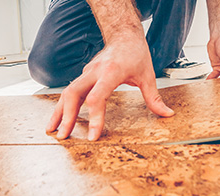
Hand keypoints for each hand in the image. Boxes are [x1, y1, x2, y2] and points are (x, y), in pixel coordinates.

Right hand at [46, 39, 174, 140]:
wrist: (124, 35)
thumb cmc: (136, 53)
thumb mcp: (148, 75)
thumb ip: (155, 98)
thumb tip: (167, 114)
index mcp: (111, 72)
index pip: (97, 98)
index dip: (94, 118)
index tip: (93, 136)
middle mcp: (95, 72)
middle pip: (73, 94)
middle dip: (66, 116)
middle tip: (63, 136)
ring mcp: (87, 72)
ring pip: (67, 92)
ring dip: (59, 112)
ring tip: (51, 130)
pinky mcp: (84, 75)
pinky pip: (70, 91)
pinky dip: (62, 105)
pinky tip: (58, 118)